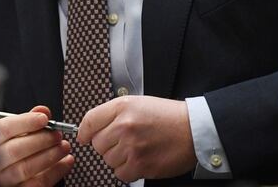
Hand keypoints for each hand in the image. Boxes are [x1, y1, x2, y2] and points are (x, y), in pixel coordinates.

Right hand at [0, 105, 73, 186]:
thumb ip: (28, 121)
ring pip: (26, 168)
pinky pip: (38, 183)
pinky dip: (56, 171)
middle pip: (15, 150)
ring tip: (64, 146)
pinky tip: (66, 161)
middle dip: (41, 140)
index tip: (44, 118)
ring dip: (50, 155)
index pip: (3, 130)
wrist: (12, 171)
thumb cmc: (15, 148)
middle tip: (57, 134)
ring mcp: (5, 179)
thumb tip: (42, 111)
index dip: (25, 122)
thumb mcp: (16, 132)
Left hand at [77, 96, 196, 182]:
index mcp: (122, 107)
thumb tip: (89, 129)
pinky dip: (127, 170)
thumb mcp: (137, 103)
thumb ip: (112, 114)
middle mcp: (125, 126)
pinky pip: (120, 174)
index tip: (84, 136)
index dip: (84, 131)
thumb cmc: (167, 116)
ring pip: (108, 160)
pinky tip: (139, 159)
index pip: (89, 121)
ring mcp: (133, 147)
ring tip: (135, 149)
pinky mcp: (141, 165)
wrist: (193, 129)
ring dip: (118, 158)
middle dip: (107, 145)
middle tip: (123, 141)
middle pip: (97, 144)